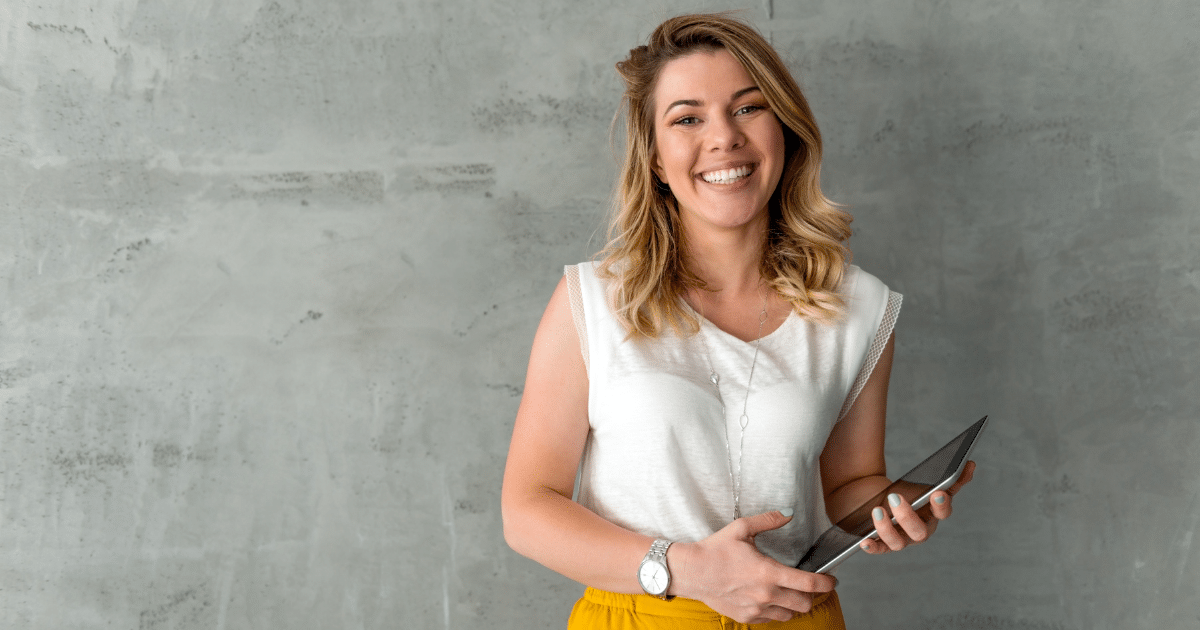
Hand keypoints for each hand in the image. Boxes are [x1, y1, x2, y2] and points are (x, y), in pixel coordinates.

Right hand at [670, 510, 836, 623]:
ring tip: (791, 593)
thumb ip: (768, 520)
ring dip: (795, 605)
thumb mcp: (741, 528)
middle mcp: (766, 594)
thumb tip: (788, 513)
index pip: (809, 583)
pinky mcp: (746, 617)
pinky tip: (771, 599)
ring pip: (790, 614)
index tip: (831, 580)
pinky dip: (776, 611)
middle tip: (811, 586)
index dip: (827, 583)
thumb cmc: (714, 550)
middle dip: (813, 595)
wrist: (691, 572)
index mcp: (769, 572)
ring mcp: (756, 609)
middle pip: (805, 603)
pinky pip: (771, 619)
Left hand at [860, 460, 975, 553]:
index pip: (943, 512)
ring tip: (877, 510)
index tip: (938, 493)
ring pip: (898, 542)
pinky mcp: (881, 543)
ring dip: (887, 529)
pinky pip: (878, 549)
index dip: (942, 505)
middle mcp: (920, 530)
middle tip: (895, 497)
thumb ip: (949, 477)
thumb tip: (970, 464)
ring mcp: (901, 539)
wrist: (873, 496)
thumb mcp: (923, 483)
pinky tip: (864, 542)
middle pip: (919, 531)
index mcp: (933, 514)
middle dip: (908, 516)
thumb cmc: (903, 491)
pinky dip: (872, 547)